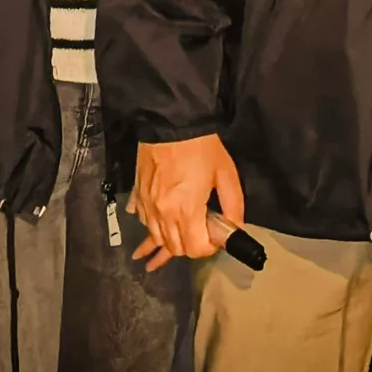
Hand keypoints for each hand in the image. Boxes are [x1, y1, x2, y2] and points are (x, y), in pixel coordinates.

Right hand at [128, 134, 242, 272]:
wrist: (170, 121)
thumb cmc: (201, 147)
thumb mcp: (226, 174)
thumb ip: (233, 207)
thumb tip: (234, 230)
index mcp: (187, 210)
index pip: (194, 250)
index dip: (208, 248)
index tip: (215, 237)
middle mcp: (163, 213)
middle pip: (174, 248)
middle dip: (189, 246)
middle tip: (200, 235)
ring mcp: (147, 205)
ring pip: (156, 237)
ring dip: (168, 240)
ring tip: (175, 241)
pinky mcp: (137, 194)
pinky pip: (142, 219)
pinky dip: (151, 224)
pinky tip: (156, 222)